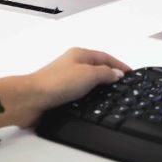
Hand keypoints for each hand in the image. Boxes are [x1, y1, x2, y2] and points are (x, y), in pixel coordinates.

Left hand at [0, 47, 130, 132]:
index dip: (119, 65)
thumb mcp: (87, 74)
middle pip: (97, 68)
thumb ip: (105, 73)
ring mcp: (66, 80)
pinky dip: (89, 98)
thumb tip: (117, 74)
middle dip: (110, 75)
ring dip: (99, 88)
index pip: (105, 57)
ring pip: (88, 82)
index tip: (131, 73)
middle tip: (124, 85)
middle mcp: (73, 65)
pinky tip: (93, 106)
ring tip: (112, 97)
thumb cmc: (57, 82)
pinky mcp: (60, 94)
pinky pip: (80, 94)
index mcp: (80, 54)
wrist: (31, 99)